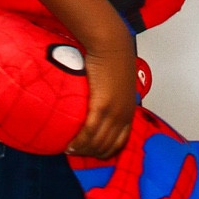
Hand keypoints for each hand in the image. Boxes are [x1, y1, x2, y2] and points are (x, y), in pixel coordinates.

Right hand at [68, 29, 136, 159]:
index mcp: (129, 111)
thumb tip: (97, 101)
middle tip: (75, 152)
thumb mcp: (119, 83)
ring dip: (83, 150)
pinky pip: (89, 132)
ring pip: (97, 143)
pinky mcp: (102, 106)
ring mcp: (114, 112)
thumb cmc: (113, 59)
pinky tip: (69, 145)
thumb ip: (112, 96)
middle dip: (91, 153)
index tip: (91, 152)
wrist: (111, 44)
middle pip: (107, 146)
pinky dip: (79, 142)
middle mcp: (123, 115)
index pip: (120, 143)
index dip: (106, 152)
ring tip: (69, 150)